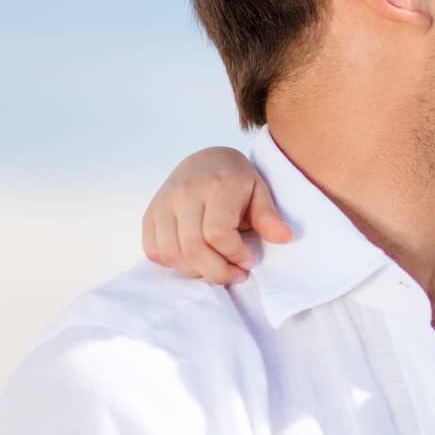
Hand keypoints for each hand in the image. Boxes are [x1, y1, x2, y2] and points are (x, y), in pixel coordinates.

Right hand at [141, 147, 290, 283]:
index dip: (234, 255)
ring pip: (171, 253)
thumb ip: (269, 216)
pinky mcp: (150, 214)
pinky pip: (154, 250)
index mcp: (217, 186)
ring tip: (216, 267)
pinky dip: (174, 263)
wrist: (206, 160)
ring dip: (195, 270)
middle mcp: (185, 194)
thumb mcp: (260, 191)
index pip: (217, 233)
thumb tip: (284, 237)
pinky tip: (195, 259)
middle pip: (192, 248)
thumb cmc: (237, 179)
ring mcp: (163, 204)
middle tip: (235, 274)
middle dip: (216, 271)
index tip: (249, 261)